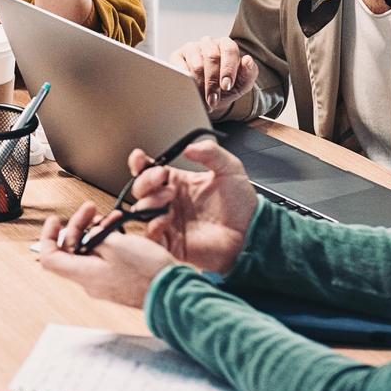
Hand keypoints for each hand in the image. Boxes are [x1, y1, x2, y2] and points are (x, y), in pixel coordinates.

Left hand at [38, 205, 177, 307]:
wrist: (172, 292)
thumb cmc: (147, 272)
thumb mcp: (116, 244)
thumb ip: (95, 236)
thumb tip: (89, 232)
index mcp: (84, 274)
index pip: (50, 257)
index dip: (48, 237)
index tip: (55, 221)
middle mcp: (90, 282)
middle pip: (71, 250)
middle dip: (80, 226)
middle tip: (91, 210)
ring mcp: (104, 283)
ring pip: (89, 252)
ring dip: (97, 231)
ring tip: (112, 218)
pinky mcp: (117, 281)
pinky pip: (103, 259)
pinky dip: (108, 242)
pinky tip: (120, 231)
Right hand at [127, 137, 256, 271]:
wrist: (251, 232)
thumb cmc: (242, 205)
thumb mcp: (230, 169)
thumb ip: (210, 152)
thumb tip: (188, 147)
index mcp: (177, 182)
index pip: (149, 170)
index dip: (139, 163)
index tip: (140, 157)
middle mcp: (169, 202)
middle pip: (140, 189)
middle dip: (145, 180)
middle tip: (161, 177)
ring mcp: (168, 222)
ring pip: (141, 211)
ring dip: (148, 201)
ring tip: (168, 198)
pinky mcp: (171, 243)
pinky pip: (151, 236)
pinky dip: (152, 226)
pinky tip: (165, 218)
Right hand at [170, 36, 258, 112]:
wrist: (208, 95)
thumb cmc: (226, 87)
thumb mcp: (242, 84)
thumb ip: (249, 73)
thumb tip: (248, 60)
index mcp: (226, 45)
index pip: (229, 50)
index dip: (228, 69)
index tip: (226, 86)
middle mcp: (209, 43)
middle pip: (212, 58)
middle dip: (213, 82)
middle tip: (213, 100)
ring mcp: (192, 48)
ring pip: (196, 64)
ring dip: (200, 85)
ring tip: (203, 100)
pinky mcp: (177, 56)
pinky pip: (180, 68)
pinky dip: (186, 82)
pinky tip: (190, 92)